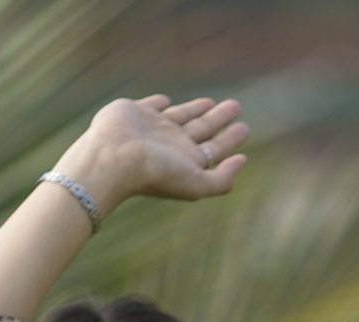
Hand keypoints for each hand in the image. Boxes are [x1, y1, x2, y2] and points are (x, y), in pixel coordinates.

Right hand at [53, 94, 250, 214]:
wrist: (114, 157)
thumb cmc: (155, 173)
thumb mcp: (197, 184)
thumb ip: (222, 179)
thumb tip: (243, 160)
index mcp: (187, 160)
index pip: (215, 148)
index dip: (231, 138)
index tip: (245, 128)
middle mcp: (172, 144)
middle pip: (203, 129)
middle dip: (220, 118)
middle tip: (236, 106)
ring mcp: (153, 128)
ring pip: (182, 114)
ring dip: (197, 108)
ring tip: (213, 102)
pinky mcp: (134, 111)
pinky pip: (152, 104)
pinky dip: (160, 102)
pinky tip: (168, 100)